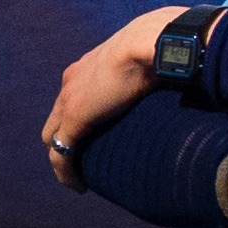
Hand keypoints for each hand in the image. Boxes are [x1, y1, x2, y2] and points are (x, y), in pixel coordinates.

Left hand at [41, 7, 192, 189]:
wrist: (153, 41)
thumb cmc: (160, 46)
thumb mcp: (150, 60)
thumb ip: (151, 72)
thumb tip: (175, 79)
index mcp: (88, 66)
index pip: (73, 97)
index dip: (79, 120)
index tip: (95, 138)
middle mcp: (72, 81)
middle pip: (56, 119)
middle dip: (65, 141)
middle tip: (84, 162)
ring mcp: (70, 100)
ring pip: (53, 138)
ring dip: (64, 160)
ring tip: (80, 179)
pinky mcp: (74, 118)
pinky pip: (61, 153)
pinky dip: (66, 172)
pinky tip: (79, 186)